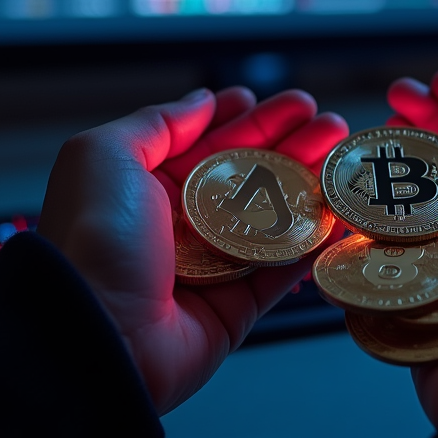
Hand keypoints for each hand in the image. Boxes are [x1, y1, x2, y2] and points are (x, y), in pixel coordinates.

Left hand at [37, 86, 348, 414]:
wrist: (95, 336)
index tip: (282, 101)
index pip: (207, 143)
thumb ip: (158, 123)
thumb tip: (201, 101)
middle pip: (249, 176)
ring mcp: (211, 266)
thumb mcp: (105, 156)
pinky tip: (341, 215)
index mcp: (145, 186)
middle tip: (330, 123)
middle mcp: (180, 224)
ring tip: (345, 159)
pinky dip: (314, 245)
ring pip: (274, 218)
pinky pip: (283, 271)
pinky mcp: (237, 307)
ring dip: (311, 187)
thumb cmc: (92, 240)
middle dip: (291, 145)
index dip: (246, 119)